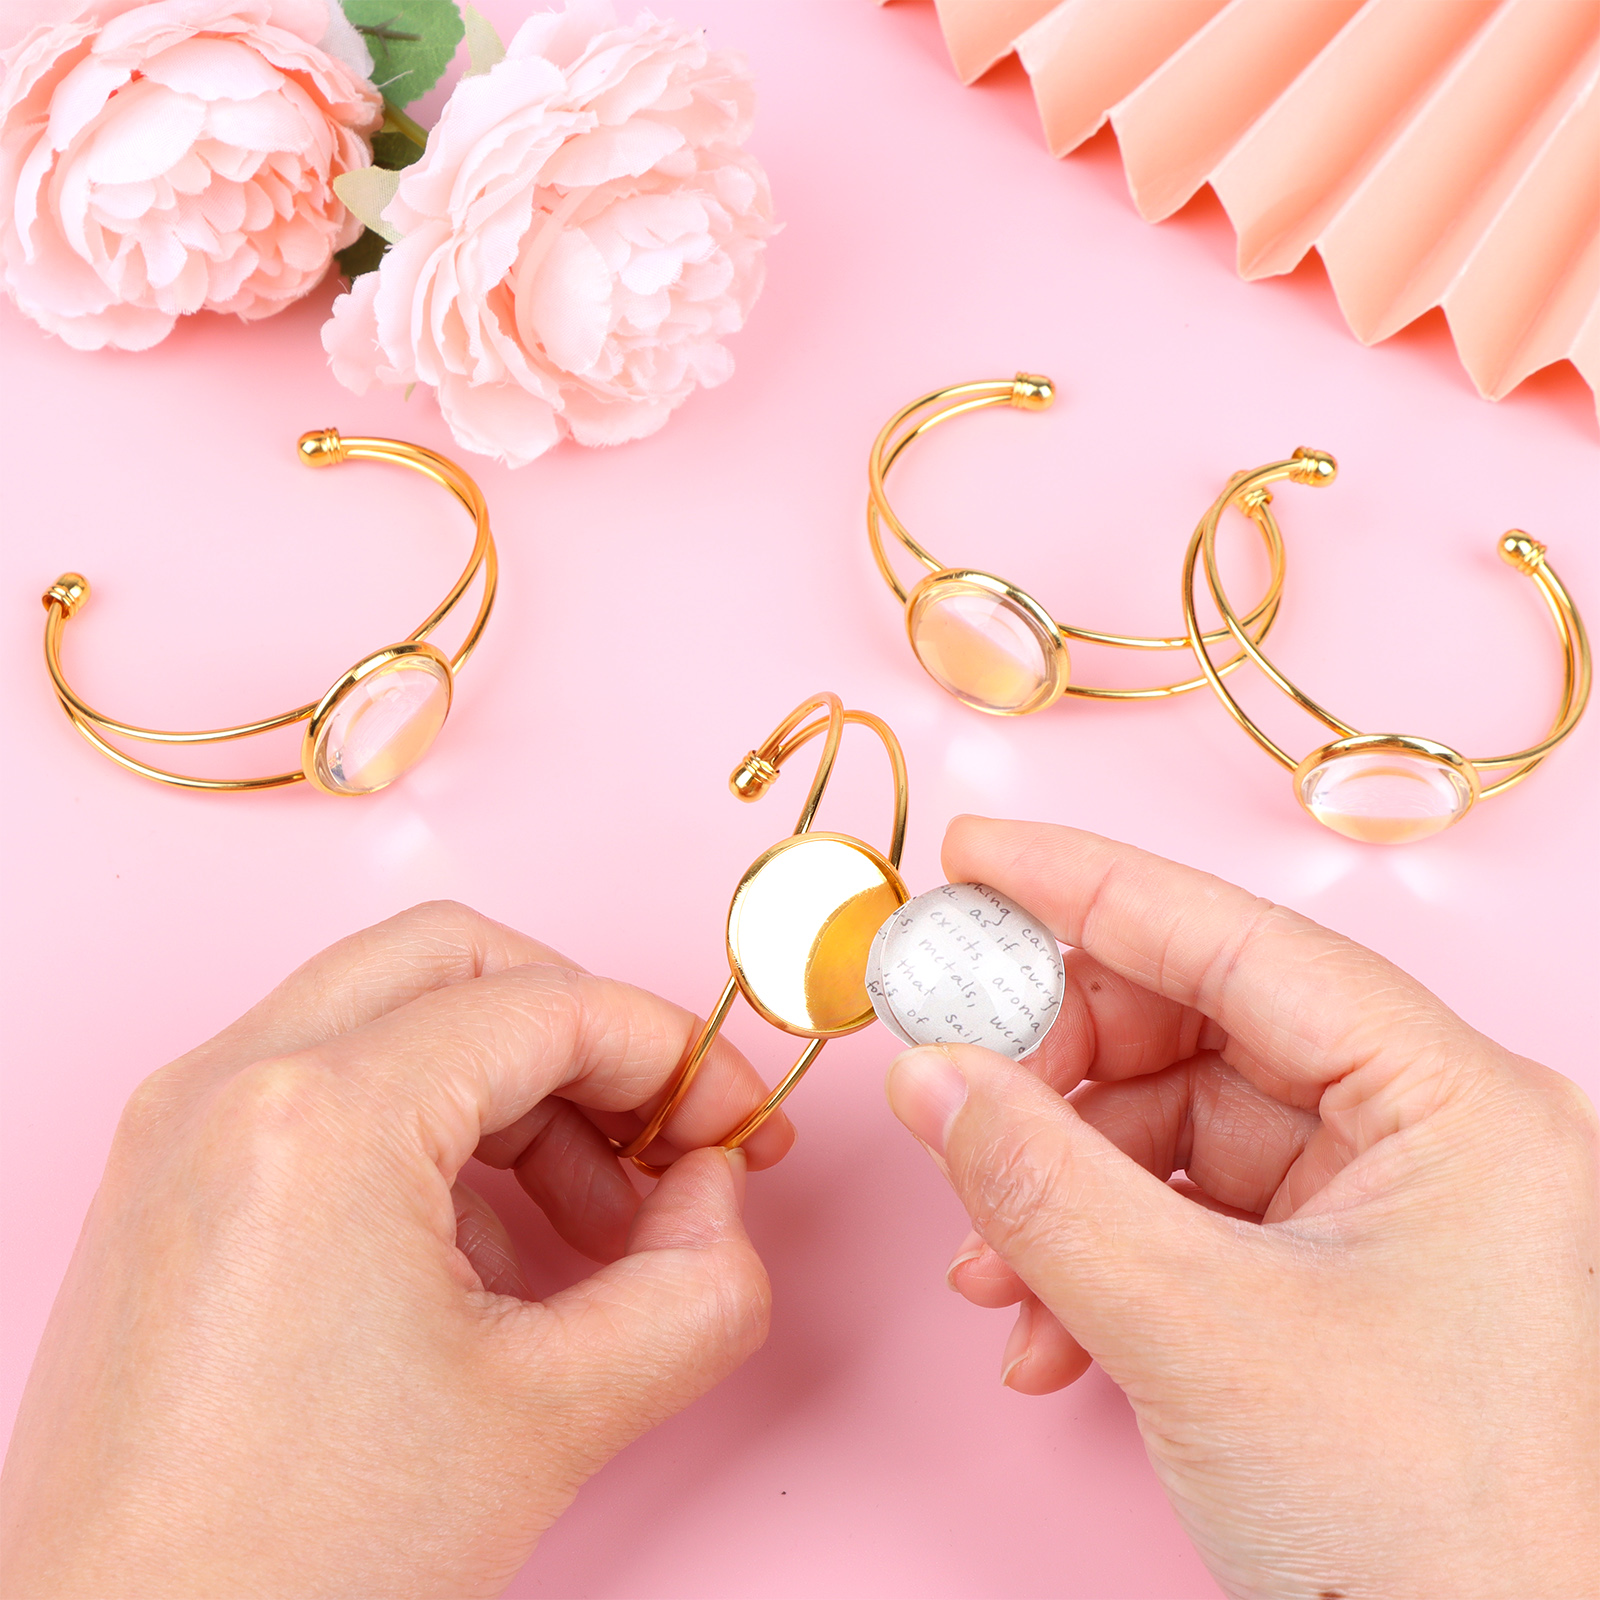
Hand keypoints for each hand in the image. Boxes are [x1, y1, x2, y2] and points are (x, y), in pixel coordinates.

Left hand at [0, 902, 789, 1599]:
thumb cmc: (294, 1567)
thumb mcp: (558, 1415)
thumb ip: (698, 1283)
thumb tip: (715, 1195)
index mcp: (320, 1116)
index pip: (549, 1008)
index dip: (676, 1056)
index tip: (736, 1126)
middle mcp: (229, 1083)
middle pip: (458, 959)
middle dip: (585, 1034)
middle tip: (659, 1135)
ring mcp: (180, 1127)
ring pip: (389, 1011)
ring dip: (514, 1085)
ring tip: (586, 1222)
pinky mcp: (166, 1181)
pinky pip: (325, 1085)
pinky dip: (431, 1125)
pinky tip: (487, 1249)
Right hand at [887, 818, 1598, 1599]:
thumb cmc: (1429, 1533)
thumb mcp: (1200, 1332)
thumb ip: (1043, 1184)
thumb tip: (929, 1073)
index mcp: (1454, 1099)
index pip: (1239, 939)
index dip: (1088, 886)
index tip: (973, 857)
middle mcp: (1428, 1129)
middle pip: (1195, 1029)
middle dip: (1056, 1072)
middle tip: (948, 1087)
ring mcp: (1383, 1205)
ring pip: (1173, 1129)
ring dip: (1058, 1185)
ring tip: (989, 1267)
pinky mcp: (1338, 1275)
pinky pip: (1185, 1214)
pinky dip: (1096, 1252)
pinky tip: (1040, 1328)